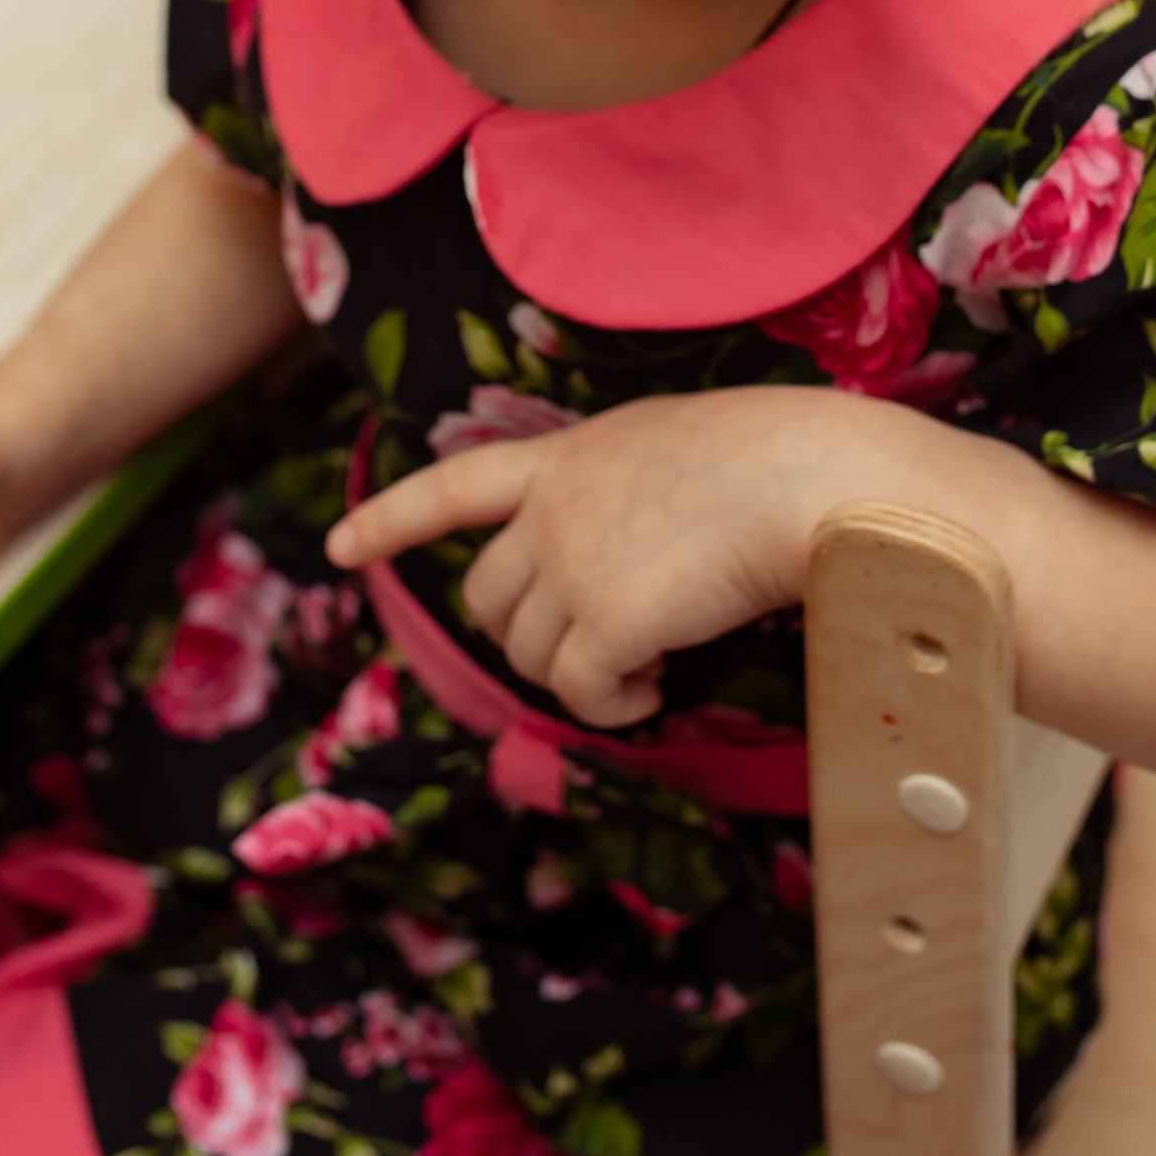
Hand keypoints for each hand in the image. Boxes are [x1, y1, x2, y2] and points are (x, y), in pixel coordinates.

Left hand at [326, 386, 877, 730]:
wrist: (815, 477)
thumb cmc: (781, 460)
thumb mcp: (674, 451)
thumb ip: (624, 499)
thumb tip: (630, 577)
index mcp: (568, 454)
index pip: (453, 485)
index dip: (392, 518)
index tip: (340, 545)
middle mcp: (552, 507)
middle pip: (487, 596)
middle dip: (524, 634)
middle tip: (597, 648)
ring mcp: (571, 563)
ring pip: (526, 652)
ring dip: (577, 674)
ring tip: (647, 665)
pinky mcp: (605, 622)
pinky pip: (579, 693)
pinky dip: (613, 704)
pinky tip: (658, 687)